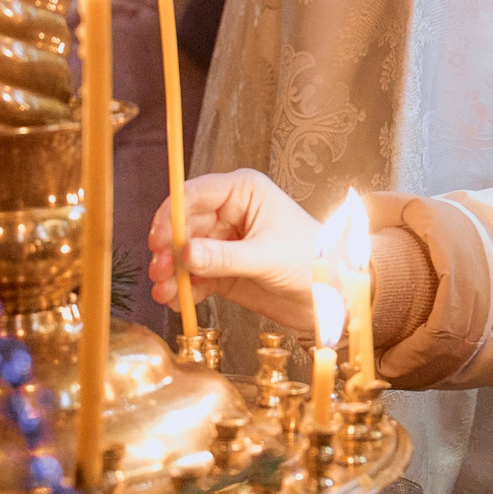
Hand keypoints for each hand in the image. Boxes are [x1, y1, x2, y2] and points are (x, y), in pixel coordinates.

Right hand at [150, 168, 320, 332]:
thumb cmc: (312, 260)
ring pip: (185, 254)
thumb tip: (184, 254)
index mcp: (243, 192)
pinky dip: (185, 289)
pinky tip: (178, 302)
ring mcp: (225, 242)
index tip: (159, 241)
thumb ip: (223, 257)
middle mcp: (230, 212)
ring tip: (167, 294)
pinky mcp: (223, 269)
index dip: (171, 216)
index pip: (194, 194)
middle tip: (160, 273)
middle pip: (183, 227)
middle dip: (169, 251)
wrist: (333, 293)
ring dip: (172, 274)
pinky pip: (195, 276)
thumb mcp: (266, 256)